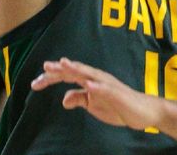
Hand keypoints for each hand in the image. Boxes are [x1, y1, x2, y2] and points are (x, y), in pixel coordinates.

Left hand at [31, 58, 158, 130]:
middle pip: (75, 71)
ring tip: (63, 64)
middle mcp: (96, 79)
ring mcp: (107, 84)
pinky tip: (88, 85)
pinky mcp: (117, 93)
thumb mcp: (93, 106)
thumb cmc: (118, 106)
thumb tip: (63, 99)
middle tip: (44, 67)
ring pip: (89, 74)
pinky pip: (106, 89)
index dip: (51, 79)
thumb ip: (79, 99)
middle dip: (60, 69)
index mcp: (89, 81)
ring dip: (76, 69)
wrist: (142, 112)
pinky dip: (97, 86)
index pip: (67, 77)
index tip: (35, 84)